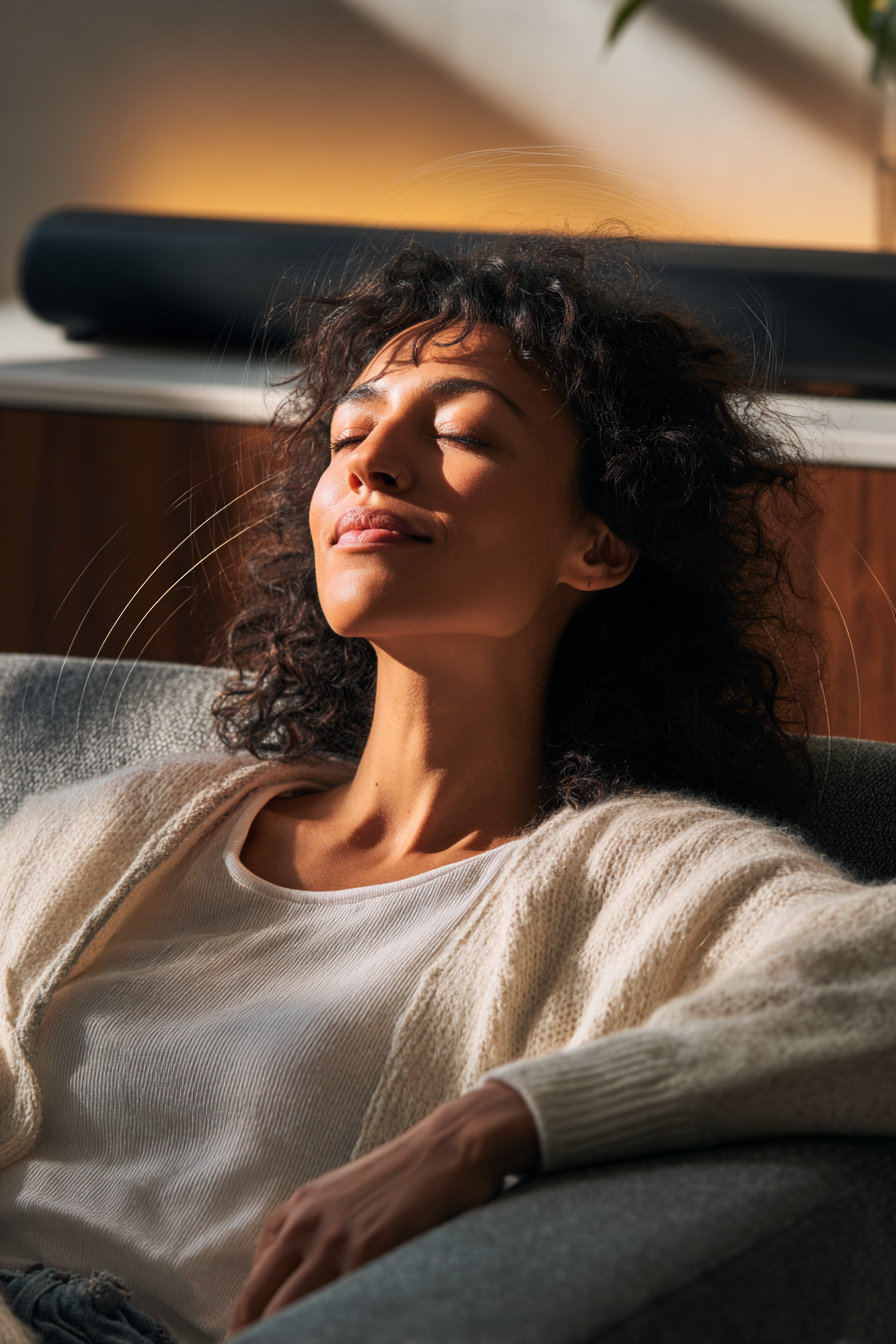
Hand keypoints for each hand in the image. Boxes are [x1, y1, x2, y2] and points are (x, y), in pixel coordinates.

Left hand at [228, 1081, 538, 1334]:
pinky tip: (344, 1333)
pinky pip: (339, 1306)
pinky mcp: (368, 1249)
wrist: (450, 1145)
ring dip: (290, 1333)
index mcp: (298, 1209)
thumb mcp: (345, 1198)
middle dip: (256, 1333)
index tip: (251, 1339)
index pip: (255, 1281)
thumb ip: (317, 1233)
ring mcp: (336, 1238)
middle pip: (260, 1299)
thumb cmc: (406, 1176)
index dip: (247, 1321)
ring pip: (288, 1311)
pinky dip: (333, 1326)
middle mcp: (307, 1222)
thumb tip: (301, 1282)